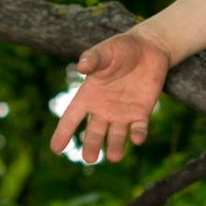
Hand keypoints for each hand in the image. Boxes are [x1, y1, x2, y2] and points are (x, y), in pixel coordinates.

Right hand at [49, 30, 171, 163]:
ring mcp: (122, 113)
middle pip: (94, 132)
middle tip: (90, 158)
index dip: (63, 132)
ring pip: (116, 136)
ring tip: (115, 157)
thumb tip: (81, 66)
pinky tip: (138, 138)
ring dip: (115, 146)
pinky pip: (138, 129)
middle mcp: (103, 109)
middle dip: (92, 145)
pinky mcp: (142, 113)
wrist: (149, 48)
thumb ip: (94, 59)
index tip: (56, 148)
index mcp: (89, 95)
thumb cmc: (122, 48)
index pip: (72, 117)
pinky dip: (138, 135)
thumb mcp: (106, 51)